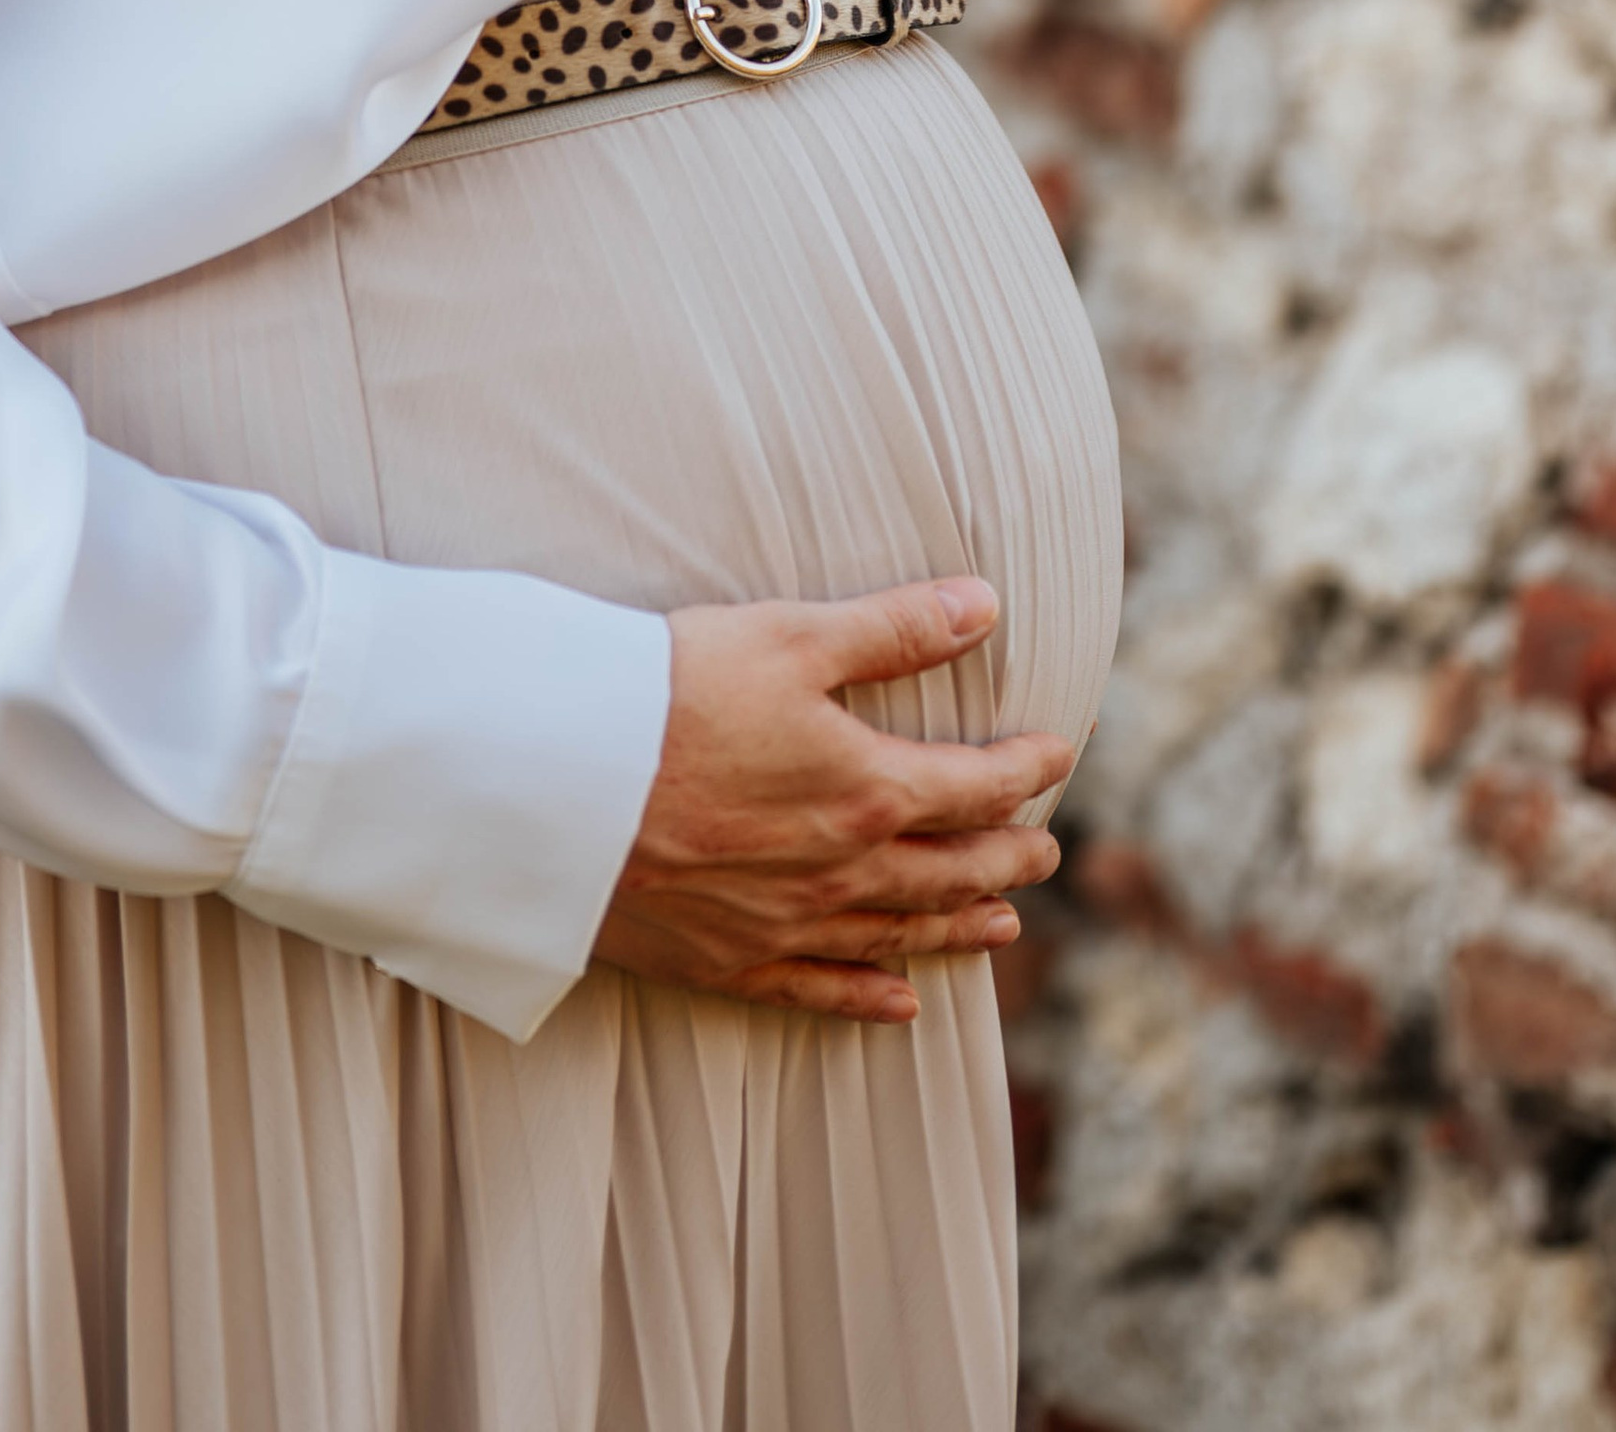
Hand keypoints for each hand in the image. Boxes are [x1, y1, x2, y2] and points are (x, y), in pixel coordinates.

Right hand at [591, 578, 1075, 1022]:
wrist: (556, 787)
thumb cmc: (668, 695)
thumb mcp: (787, 638)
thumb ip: (892, 629)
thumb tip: (985, 608)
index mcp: (867, 789)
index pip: (977, 786)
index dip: (1026, 768)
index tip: (1060, 753)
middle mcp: (841, 872)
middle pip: (950, 869)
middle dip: (1007, 855)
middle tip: (1046, 850)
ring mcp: (786, 926)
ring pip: (898, 934)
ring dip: (959, 927)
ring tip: (1004, 924)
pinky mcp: (727, 960)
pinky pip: (819, 991)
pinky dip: (869, 997)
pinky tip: (901, 1007)